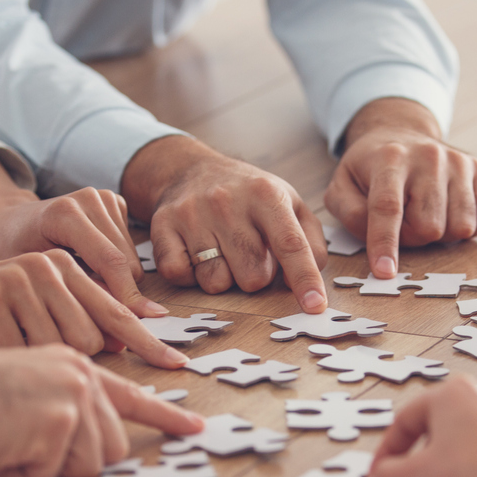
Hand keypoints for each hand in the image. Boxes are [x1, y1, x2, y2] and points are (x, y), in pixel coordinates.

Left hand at [0, 150, 160, 315]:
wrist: (10, 219)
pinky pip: (130, 247)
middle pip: (126, 261)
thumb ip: (73, 293)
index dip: (126, 294)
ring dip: (118, 279)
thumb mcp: (34, 277)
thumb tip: (117, 317)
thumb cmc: (14, 249)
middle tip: (100, 313)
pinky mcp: (114, 201)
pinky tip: (91, 263)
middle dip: (121, 292)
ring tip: (85, 282)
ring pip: (132, 257)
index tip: (138, 321)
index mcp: (64, 214)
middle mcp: (89, 199)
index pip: (109, 260)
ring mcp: (103, 198)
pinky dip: (117, 264)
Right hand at [0, 251, 187, 368]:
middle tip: (31, 366)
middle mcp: (48, 266)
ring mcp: (20, 277)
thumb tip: (122, 343)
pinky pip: (24, 352)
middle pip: (92, 338)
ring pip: (63, 346)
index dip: (147, 341)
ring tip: (4, 355)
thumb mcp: (33, 313)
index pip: (116, 310)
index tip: (178, 366)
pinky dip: (9, 365)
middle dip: (69, 365)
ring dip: (35, 365)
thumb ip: (75, 320)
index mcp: (65, 267)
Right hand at [0, 346, 203, 476]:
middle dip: (66, 462)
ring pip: (88, 464)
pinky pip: (51, 475)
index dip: (164, 414)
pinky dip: (18, 474)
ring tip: (4, 439)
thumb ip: (61, 397)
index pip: (128, 390)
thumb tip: (96, 437)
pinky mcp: (57, 416)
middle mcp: (79, 366)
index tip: (196, 429)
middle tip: (19, 442)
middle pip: (110, 445)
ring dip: (41, 469)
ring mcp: (72, 388)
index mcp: (71, 357)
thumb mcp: (19, 384)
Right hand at [122, 137, 328, 313]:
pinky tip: (196, 253)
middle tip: (248, 252)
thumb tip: (309, 283)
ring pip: (216, 282)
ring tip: (221, 250)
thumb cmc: (249, 196)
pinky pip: (180, 276)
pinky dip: (190, 275)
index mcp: (266, 194)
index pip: (291, 244)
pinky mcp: (162, 227)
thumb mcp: (290, 204)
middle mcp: (227, 201)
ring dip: (223, 277)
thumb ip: (310, 243)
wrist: (192, 170)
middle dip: (256, 276)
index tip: (314, 306)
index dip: (305, 278)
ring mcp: (192, 214)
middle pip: (252, 277)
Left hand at [325, 98, 476, 277]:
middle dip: (413, 237)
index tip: (384, 272)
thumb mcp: (342, 186)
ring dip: (441, 234)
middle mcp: (429, 156)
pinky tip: (449, 212)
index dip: (386, 243)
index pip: (388, 207)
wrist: (400, 133)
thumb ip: (350, 213)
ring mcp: (459, 162)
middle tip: (404, 222)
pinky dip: (467, 226)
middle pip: (429, 226)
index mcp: (390, 158)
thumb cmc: (369, 169)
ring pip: (461, 226)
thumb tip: (374, 240)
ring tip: (425, 214)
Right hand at [371, 376, 476, 476]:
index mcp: (451, 392)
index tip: (381, 474)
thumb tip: (380, 476)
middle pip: (436, 430)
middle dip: (421, 465)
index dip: (387, 452)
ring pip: (464, 441)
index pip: (405, 420)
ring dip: (446, 469)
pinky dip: (476, 470)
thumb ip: (387, 474)